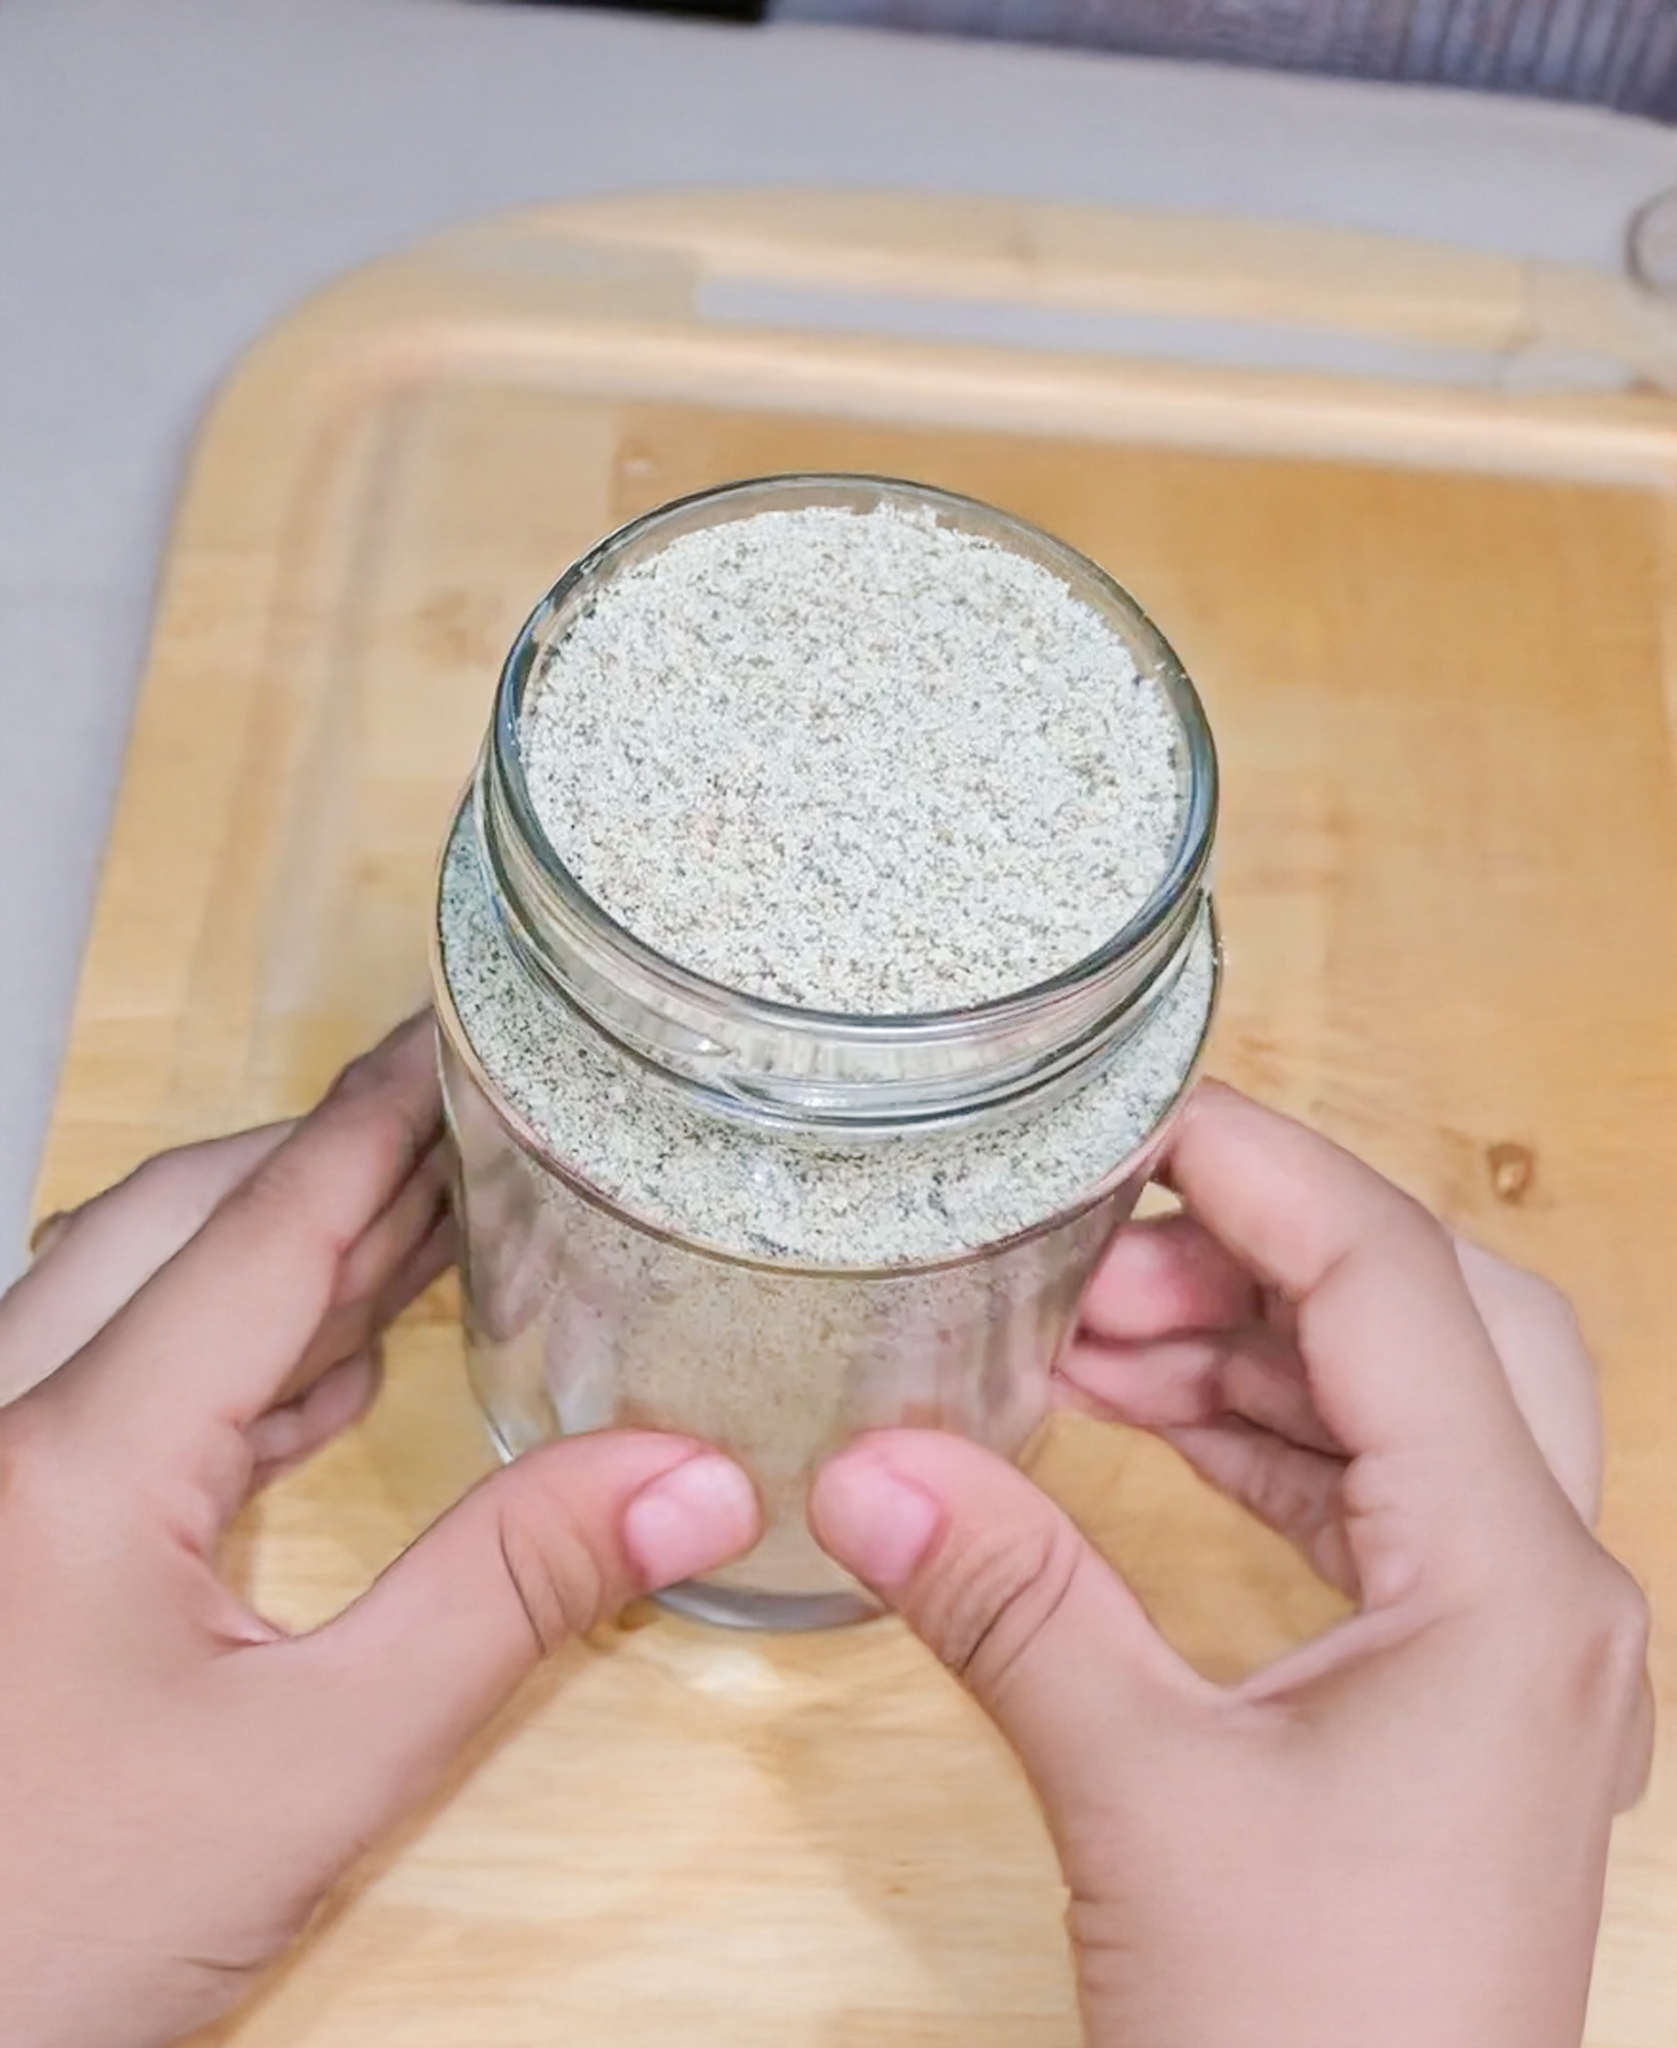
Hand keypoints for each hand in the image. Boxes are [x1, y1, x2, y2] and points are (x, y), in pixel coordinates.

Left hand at [0, 1018, 759, 2047]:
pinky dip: (222, 1355)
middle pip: (176, 1220)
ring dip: (277, 1254)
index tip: (465, 1027)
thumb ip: (508, 1601)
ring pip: (121, 1294)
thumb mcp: (314, 1770)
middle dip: (332, 1163)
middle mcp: (1, 1427)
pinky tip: (319, 1383)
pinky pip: (98, 1385)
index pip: (268, 1225)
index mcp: (79, 1451)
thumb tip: (698, 1479)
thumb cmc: (49, 1932)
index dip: (382, 1117)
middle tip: (477, 1132)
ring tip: (432, 1236)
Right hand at [811, 1082, 1650, 2047]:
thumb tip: (860, 1459)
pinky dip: (1265, 1444)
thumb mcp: (1138, 1799)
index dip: (1259, 1173)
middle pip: (1445, 1320)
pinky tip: (1146, 1429)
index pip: (1394, 1289)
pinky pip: (1382, 1504)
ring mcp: (1520, 1654)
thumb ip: (1005, 1601)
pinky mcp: (1465, 1702)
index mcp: (1515, 1588)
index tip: (1132, 1113)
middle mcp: (1553, 1599)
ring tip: (1090, 1336)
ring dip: (1257, 1350)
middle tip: (1107, 1248)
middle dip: (1270, 1254)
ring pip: (1415, 1409)